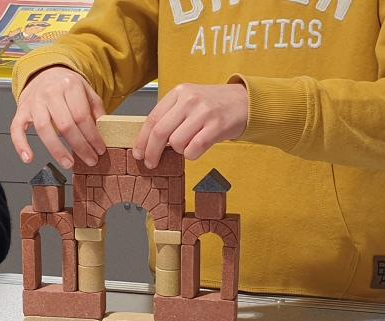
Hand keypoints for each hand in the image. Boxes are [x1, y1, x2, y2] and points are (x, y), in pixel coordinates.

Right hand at [10, 66, 106, 169]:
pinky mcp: (21, 110)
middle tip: (90, 160)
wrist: (44, 72)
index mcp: (70, 86)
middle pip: (65, 125)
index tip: (99, 149)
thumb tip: (103, 133)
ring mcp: (34, 102)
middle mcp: (50, 93)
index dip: (92, 136)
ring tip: (68, 163)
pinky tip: (29, 158)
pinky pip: (17, 129)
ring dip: (57, 150)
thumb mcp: (87, 91)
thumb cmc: (67, 86)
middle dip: (79, 146)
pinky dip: (21, 145)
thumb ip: (96, 110)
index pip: (82, 116)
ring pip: (44, 129)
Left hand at [132, 83, 247, 168]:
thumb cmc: (214, 105)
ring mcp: (203, 112)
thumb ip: (171, 116)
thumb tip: (149, 141)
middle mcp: (189, 100)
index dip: (142, 139)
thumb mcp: (190, 101)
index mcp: (179, 92)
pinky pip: (193, 149)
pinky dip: (191, 154)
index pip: (152, 118)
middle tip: (151, 163)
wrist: (246, 102)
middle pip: (160, 132)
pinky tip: (197, 149)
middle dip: (152, 152)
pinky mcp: (216, 126)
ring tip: (189, 144)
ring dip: (179, 150)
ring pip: (176, 143)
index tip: (138, 153)